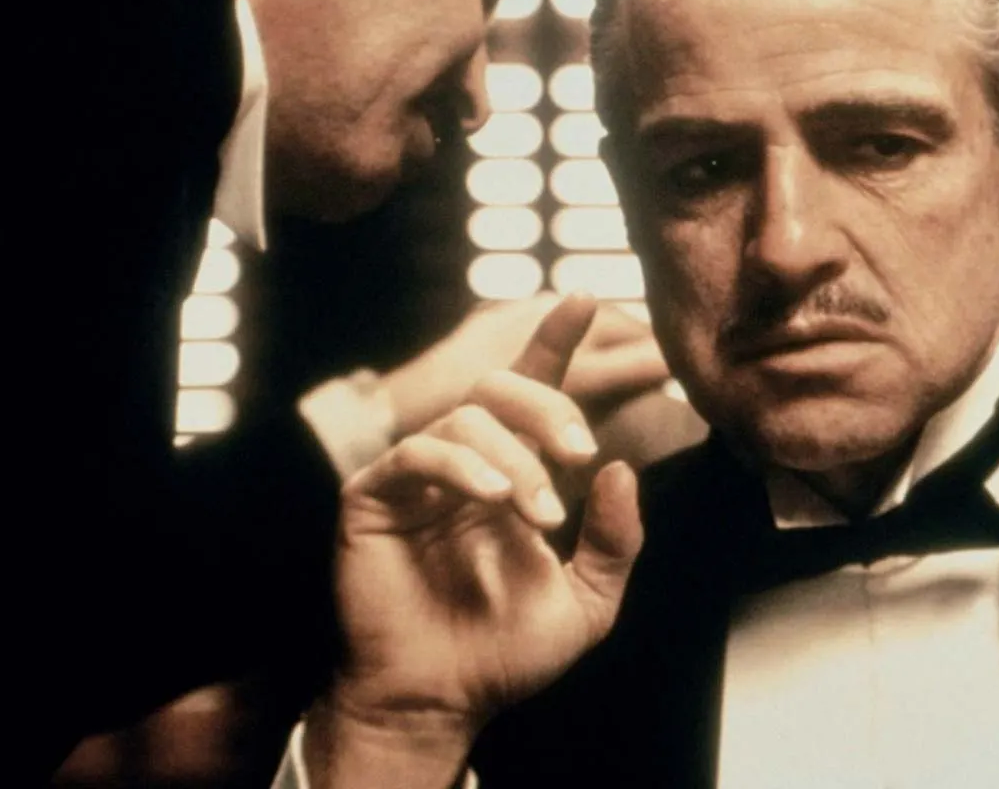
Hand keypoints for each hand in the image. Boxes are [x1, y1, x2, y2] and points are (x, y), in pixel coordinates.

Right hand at [311, 294, 643, 785]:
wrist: (441, 701)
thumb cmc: (505, 655)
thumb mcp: (588, 602)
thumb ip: (616, 540)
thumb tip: (624, 470)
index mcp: (514, 473)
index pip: (535, 392)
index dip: (556, 342)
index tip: (588, 297)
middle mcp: (466, 464)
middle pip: (500, 388)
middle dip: (546, 405)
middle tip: (579, 449)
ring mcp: (418, 477)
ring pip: (465, 419)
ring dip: (513, 456)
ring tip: (537, 510)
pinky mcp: (374, 496)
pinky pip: (417, 453)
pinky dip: (461, 466)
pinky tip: (493, 497)